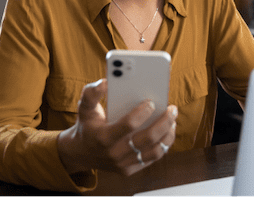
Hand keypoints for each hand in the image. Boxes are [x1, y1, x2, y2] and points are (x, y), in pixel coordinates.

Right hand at [57, 79, 177, 175]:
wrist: (80, 153)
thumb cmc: (88, 125)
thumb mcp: (84, 107)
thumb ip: (91, 93)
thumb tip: (105, 82)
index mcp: (103, 137)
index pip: (129, 125)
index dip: (142, 112)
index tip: (151, 101)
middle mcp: (114, 153)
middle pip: (147, 139)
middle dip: (164, 122)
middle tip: (172, 109)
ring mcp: (123, 164)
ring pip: (154, 151)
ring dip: (168, 134)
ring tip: (173, 120)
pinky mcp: (129, 170)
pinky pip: (152, 158)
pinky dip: (163, 145)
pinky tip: (167, 131)